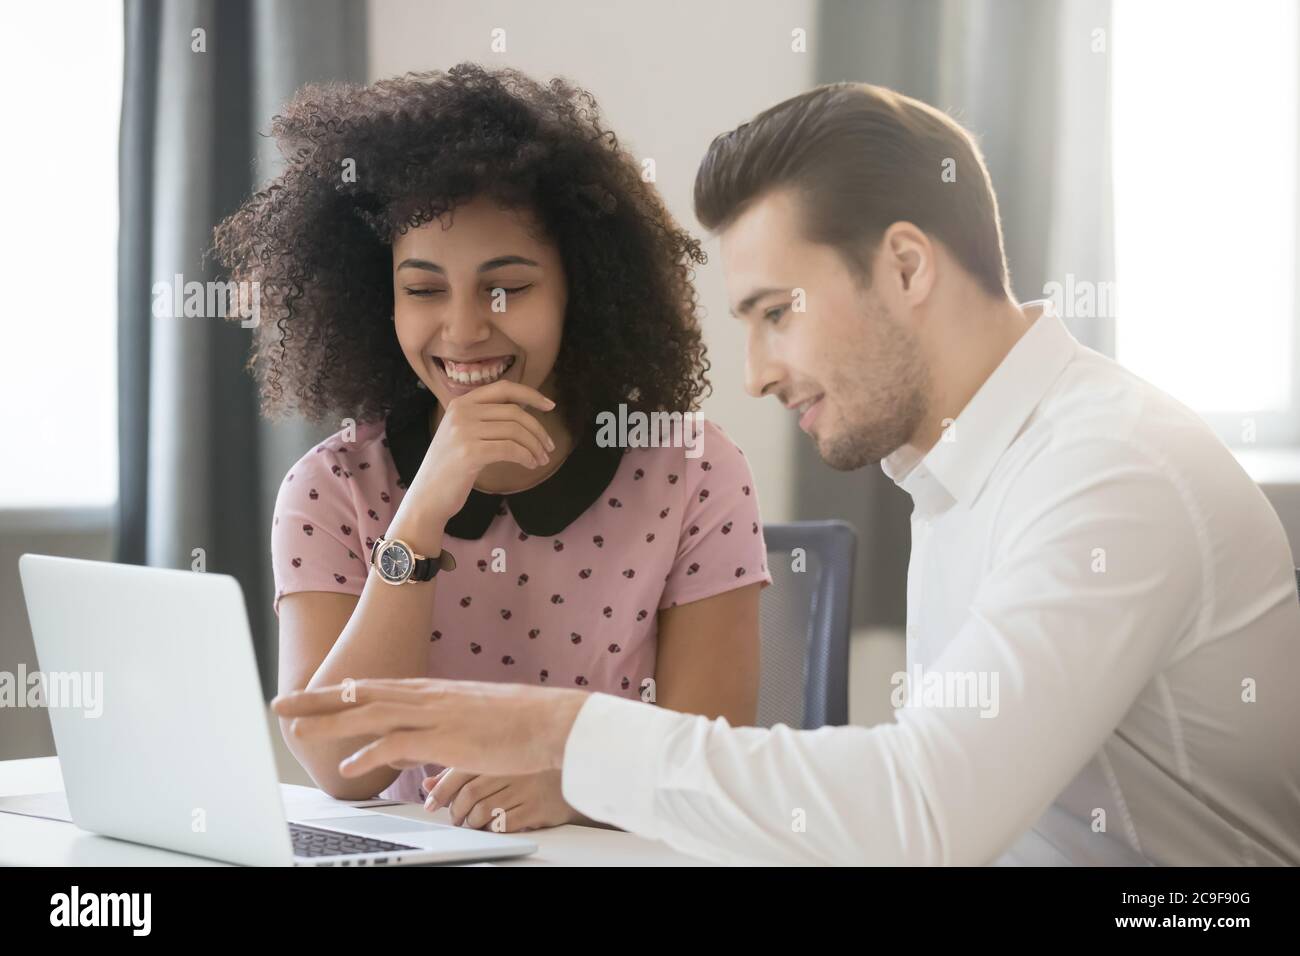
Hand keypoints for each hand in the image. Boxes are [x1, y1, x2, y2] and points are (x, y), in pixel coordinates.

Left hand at [271, 678, 589, 777]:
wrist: (549, 720)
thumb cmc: (514, 724)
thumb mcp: (462, 726)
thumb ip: (428, 736)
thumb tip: (404, 752)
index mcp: (429, 693)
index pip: (370, 688)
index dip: (334, 692)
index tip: (305, 695)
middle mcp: (425, 697)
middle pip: (360, 694)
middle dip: (316, 700)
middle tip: (280, 704)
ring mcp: (434, 714)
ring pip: (370, 714)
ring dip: (331, 723)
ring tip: (297, 733)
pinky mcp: (445, 736)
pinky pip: (398, 744)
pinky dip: (369, 754)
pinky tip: (348, 767)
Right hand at [406, 380, 556, 525]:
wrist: (428, 496)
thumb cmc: (451, 468)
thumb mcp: (463, 434)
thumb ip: (486, 419)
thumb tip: (524, 410)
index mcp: (461, 403)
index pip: (503, 388)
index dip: (530, 395)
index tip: (550, 406)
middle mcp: (461, 412)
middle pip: (514, 412)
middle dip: (538, 429)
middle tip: (549, 447)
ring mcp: (463, 431)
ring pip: (515, 431)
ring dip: (535, 446)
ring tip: (541, 459)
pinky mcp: (470, 452)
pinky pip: (510, 449)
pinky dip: (526, 456)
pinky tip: (530, 464)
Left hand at [424, 768, 578, 831]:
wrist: (577, 770)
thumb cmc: (532, 765)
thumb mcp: (498, 760)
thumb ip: (462, 770)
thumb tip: (428, 785)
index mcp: (499, 748)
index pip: (459, 770)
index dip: (440, 790)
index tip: (431, 803)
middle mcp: (512, 765)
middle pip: (468, 794)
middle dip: (455, 810)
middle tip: (456, 816)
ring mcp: (526, 786)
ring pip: (482, 811)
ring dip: (472, 822)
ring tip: (473, 821)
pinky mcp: (538, 807)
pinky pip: (503, 824)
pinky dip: (491, 829)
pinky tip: (492, 826)